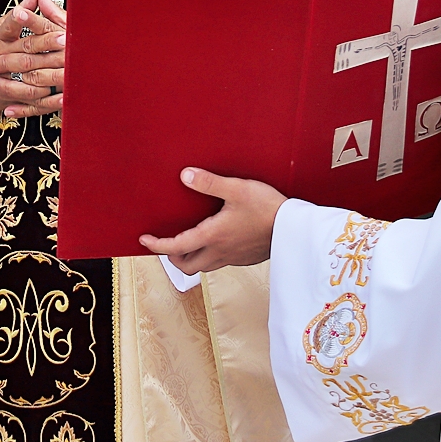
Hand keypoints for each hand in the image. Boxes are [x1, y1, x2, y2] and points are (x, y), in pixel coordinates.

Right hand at [0, 0, 68, 131]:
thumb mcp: (1, 29)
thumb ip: (20, 13)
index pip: (11, 25)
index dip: (24, 18)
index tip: (38, 11)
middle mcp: (1, 56)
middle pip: (25, 48)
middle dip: (47, 43)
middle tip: (66, 38)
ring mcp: (6, 78)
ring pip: (30, 75)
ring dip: (51, 72)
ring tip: (69, 68)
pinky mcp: (13, 96)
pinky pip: (33, 100)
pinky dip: (49, 100)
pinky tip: (65, 96)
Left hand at [138, 167, 287, 274]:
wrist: (296, 230)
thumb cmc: (267, 209)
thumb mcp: (237, 189)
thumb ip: (209, 183)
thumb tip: (185, 175)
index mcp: (212, 236)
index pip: (176, 247)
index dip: (156, 245)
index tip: (144, 240)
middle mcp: (220, 252)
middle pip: (187, 265)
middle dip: (172, 256)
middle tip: (167, 243)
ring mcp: (233, 258)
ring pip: (203, 266)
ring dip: (190, 257)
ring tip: (188, 242)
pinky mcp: (245, 258)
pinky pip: (219, 262)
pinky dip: (209, 255)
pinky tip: (216, 241)